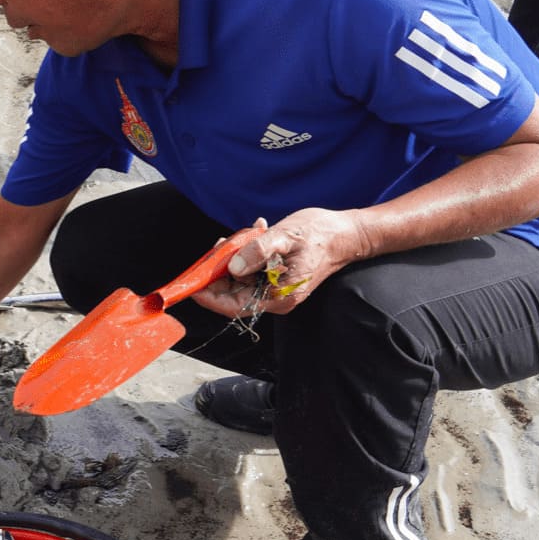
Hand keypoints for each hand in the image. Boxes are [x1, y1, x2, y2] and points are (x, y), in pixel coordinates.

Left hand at [191, 210, 367, 316]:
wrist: (346, 234)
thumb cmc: (320, 235)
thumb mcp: (286, 237)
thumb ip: (258, 251)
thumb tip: (232, 266)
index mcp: (278, 297)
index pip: (233, 306)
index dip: (209, 296)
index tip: (192, 283)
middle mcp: (275, 298)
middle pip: (231, 293)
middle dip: (218, 271)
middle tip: (216, 248)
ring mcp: (275, 289)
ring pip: (238, 280)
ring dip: (231, 258)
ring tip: (239, 237)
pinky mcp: (274, 278)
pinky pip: (249, 271)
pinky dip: (244, 254)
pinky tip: (252, 235)